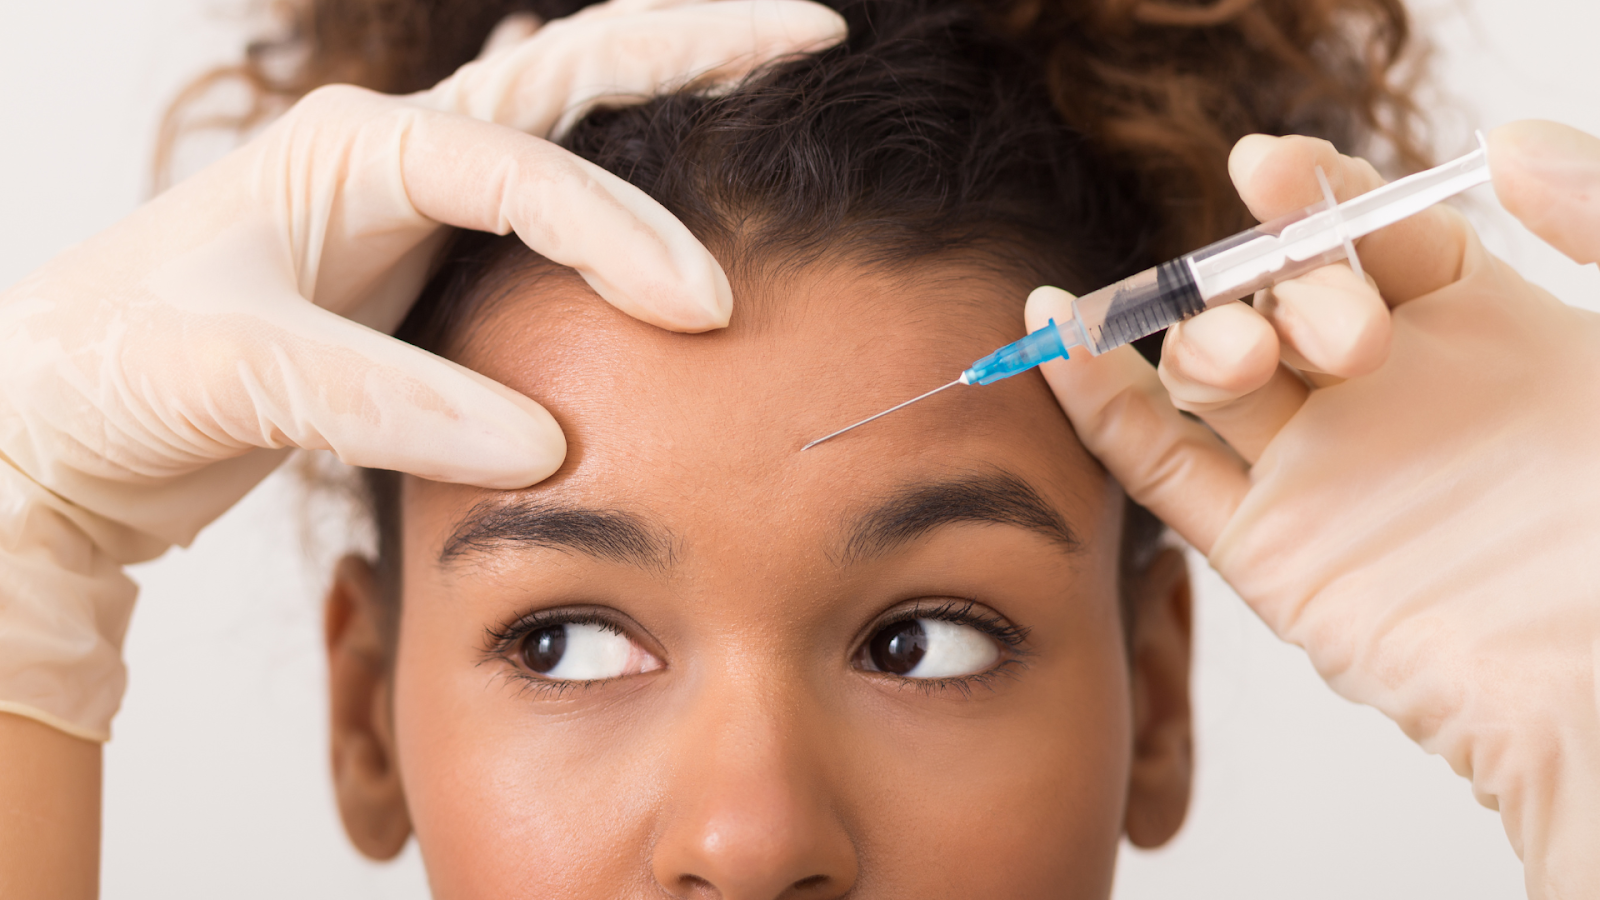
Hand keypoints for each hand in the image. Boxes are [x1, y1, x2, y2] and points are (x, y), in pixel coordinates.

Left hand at [0, 0, 843, 742]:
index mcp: (351, 151)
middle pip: (572, 72)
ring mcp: (411, 203)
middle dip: (694, 46)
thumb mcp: (237, 372)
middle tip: (813, 31)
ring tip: (773, 69)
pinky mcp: (419, 263)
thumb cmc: (116, 371)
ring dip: (669, 95)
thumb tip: (545, 442)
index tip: (701, 311)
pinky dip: (615, 188)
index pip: (524, 170)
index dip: (623, 233)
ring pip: (567, 123)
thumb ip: (391, 402)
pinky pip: (543, 204)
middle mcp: (393, 155)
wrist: (56, 419)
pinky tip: (661, 188)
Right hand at [1025, 120, 1599, 898]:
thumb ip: (1592, 216)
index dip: (1317, 194)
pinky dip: (1098, 402)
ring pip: (1213, 369)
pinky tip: (1057, 334)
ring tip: (1245, 356)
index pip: (1369, 236)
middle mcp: (1389, 399)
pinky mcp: (1271, 552)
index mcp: (1486, 335)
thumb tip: (1499, 141)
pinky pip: (1161, 466)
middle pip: (1283, 296)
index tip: (1273, 168)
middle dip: (1279, 282)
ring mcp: (1324, 474)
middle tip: (1347, 332)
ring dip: (1197, 334)